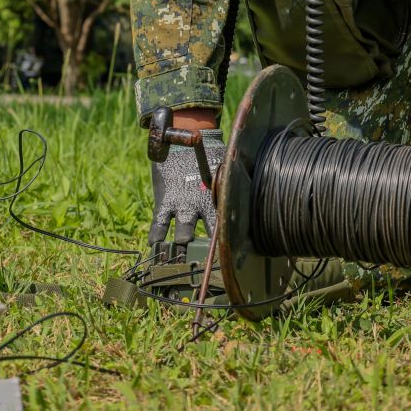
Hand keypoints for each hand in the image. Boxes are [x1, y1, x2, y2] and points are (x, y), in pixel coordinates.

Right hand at [148, 129, 224, 260]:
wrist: (181, 139)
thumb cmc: (207, 155)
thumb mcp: (222, 171)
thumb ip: (231, 185)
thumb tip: (253, 187)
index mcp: (216, 199)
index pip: (225, 226)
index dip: (228, 244)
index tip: (232, 262)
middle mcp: (200, 205)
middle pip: (206, 236)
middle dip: (206, 254)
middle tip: (207, 272)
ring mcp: (181, 205)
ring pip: (183, 234)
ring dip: (183, 251)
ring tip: (181, 267)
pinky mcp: (164, 201)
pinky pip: (159, 224)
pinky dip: (157, 238)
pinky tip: (156, 250)